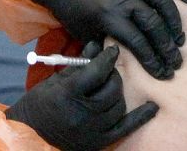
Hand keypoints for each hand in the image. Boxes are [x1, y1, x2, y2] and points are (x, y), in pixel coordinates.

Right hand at [6, 42, 157, 150]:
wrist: (34, 133)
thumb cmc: (42, 102)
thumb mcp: (57, 80)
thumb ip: (79, 65)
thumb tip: (97, 45)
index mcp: (67, 95)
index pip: (95, 73)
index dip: (106, 59)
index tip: (113, 50)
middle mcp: (82, 114)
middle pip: (111, 89)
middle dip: (113, 75)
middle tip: (109, 69)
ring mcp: (93, 130)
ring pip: (119, 106)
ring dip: (118, 92)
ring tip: (112, 85)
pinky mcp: (100, 141)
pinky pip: (126, 128)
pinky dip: (141, 117)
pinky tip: (152, 106)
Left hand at [26, 0, 186, 78]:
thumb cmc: (75, 11)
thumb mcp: (85, 33)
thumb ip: (107, 47)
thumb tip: (129, 65)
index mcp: (108, 15)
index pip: (137, 41)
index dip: (151, 60)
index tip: (161, 72)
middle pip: (153, 24)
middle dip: (166, 47)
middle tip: (175, 62)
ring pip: (162, 0)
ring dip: (174, 21)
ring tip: (180, 39)